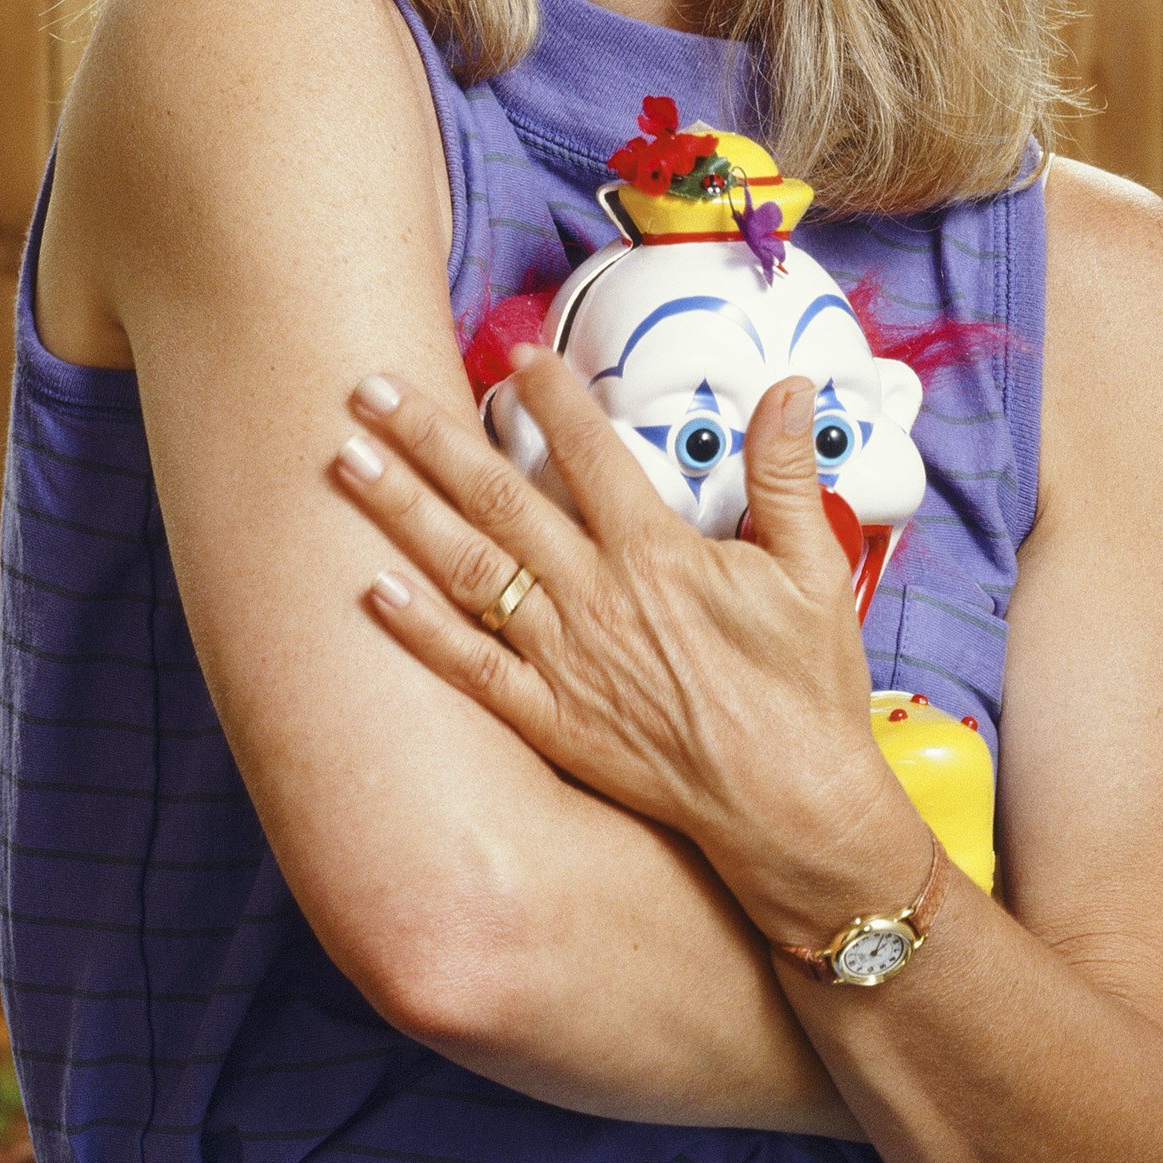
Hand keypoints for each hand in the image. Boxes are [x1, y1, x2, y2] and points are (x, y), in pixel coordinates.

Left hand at [334, 349, 899, 901]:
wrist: (789, 809)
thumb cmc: (804, 691)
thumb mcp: (815, 567)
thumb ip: (787, 471)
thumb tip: (788, 386)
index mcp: (657, 554)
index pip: (588, 452)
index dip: (549, 396)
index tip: (513, 353)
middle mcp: (596, 599)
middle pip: (497, 498)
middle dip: (428, 435)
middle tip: (370, 386)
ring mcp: (564, 661)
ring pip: (468, 570)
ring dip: (403, 511)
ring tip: (347, 461)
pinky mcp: (550, 721)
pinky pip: (469, 668)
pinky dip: (418, 628)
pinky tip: (372, 588)